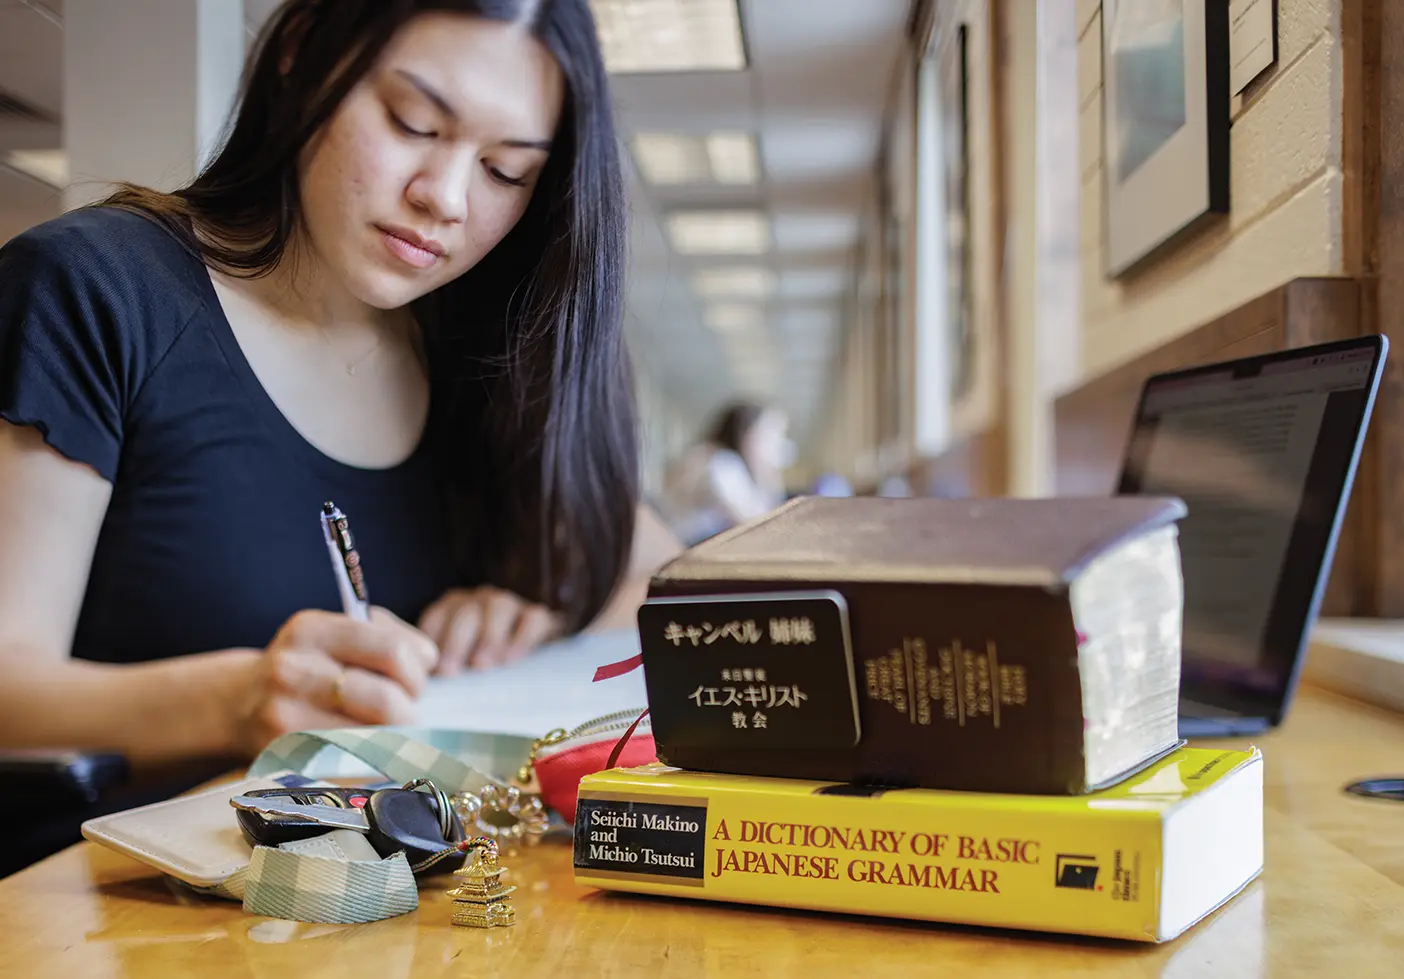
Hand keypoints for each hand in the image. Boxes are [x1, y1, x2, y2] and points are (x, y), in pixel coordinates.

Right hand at [231, 606, 438, 755]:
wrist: (240, 703)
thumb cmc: (311, 664)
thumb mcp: (340, 633)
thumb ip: (391, 636)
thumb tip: (430, 659)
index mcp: (312, 630)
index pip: (391, 652)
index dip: (416, 671)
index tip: (415, 679)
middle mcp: (292, 670)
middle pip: (385, 700)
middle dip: (409, 709)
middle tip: (405, 711)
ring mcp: (283, 716)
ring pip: (370, 737)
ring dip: (392, 736)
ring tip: (386, 728)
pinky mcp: (283, 755)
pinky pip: (350, 764)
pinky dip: (370, 759)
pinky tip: (367, 747)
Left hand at [419, 586, 563, 674]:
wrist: (533, 657)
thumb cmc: (484, 664)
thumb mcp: (460, 664)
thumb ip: (444, 668)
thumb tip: (426, 687)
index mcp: (454, 609)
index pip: (437, 616)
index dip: (432, 641)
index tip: (431, 670)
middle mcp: (480, 601)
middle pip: (466, 612)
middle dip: (455, 642)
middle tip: (450, 672)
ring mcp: (511, 605)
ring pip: (499, 607)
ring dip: (488, 636)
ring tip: (481, 666)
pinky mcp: (539, 615)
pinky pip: (532, 618)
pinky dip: (522, 637)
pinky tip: (511, 660)